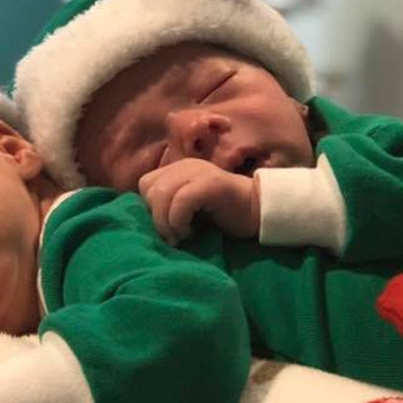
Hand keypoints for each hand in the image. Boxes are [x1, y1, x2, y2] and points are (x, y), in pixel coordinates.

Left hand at [137, 158, 259, 244]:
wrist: (258, 211)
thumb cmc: (222, 215)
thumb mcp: (189, 207)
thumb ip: (169, 205)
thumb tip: (144, 220)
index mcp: (178, 169)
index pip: (145, 184)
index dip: (150, 208)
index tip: (167, 226)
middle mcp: (186, 166)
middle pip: (150, 190)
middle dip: (156, 218)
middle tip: (173, 236)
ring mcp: (198, 172)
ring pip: (162, 195)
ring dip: (167, 222)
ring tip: (181, 236)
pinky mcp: (211, 183)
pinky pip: (181, 201)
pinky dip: (179, 220)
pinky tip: (190, 231)